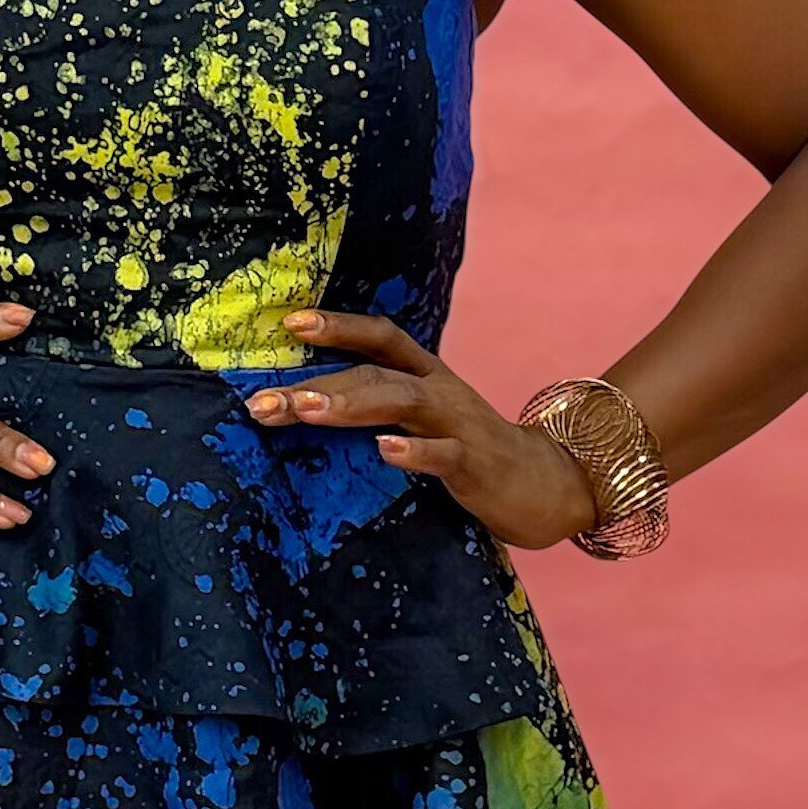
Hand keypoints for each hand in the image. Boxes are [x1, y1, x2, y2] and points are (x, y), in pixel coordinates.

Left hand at [244, 309, 599, 551]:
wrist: (545, 485)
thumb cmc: (466, 451)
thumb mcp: (421, 420)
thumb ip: (375, 408)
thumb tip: (300, 407)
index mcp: (425, 374)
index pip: (380, 337)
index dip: (338, 326)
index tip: (290, 323)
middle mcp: (439, 389)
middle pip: (373, 374)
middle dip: (315, 384)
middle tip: (261, 402)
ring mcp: (459, 423)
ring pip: (401, 403)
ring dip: (349, 405)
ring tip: (304, 410)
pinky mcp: (476, 464)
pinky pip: (444, 454)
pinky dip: (414, 451)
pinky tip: (383, 450)